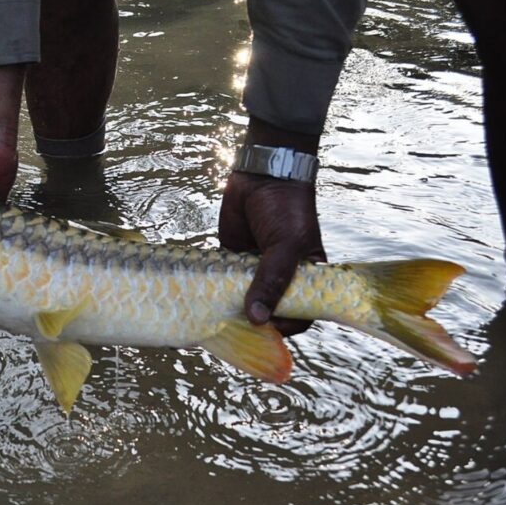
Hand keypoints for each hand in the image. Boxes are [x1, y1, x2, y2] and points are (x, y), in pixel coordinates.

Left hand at [219, 171, 326, 336]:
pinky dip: (212, 292)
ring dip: (229, 310)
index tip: (265, 326)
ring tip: (213, 320)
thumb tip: (258, 318)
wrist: (261, 176)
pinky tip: (199, 302)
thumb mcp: (285, 245)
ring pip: (243, 301)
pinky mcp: (231, 261)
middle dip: (253, 323)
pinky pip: (223, 283)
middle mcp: (281, 279)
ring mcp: (255, 272)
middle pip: (268, 312)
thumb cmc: (286, 208)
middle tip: (233, 328)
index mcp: (305, 279)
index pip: (300, 315)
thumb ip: (272, 280)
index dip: (285, 326)